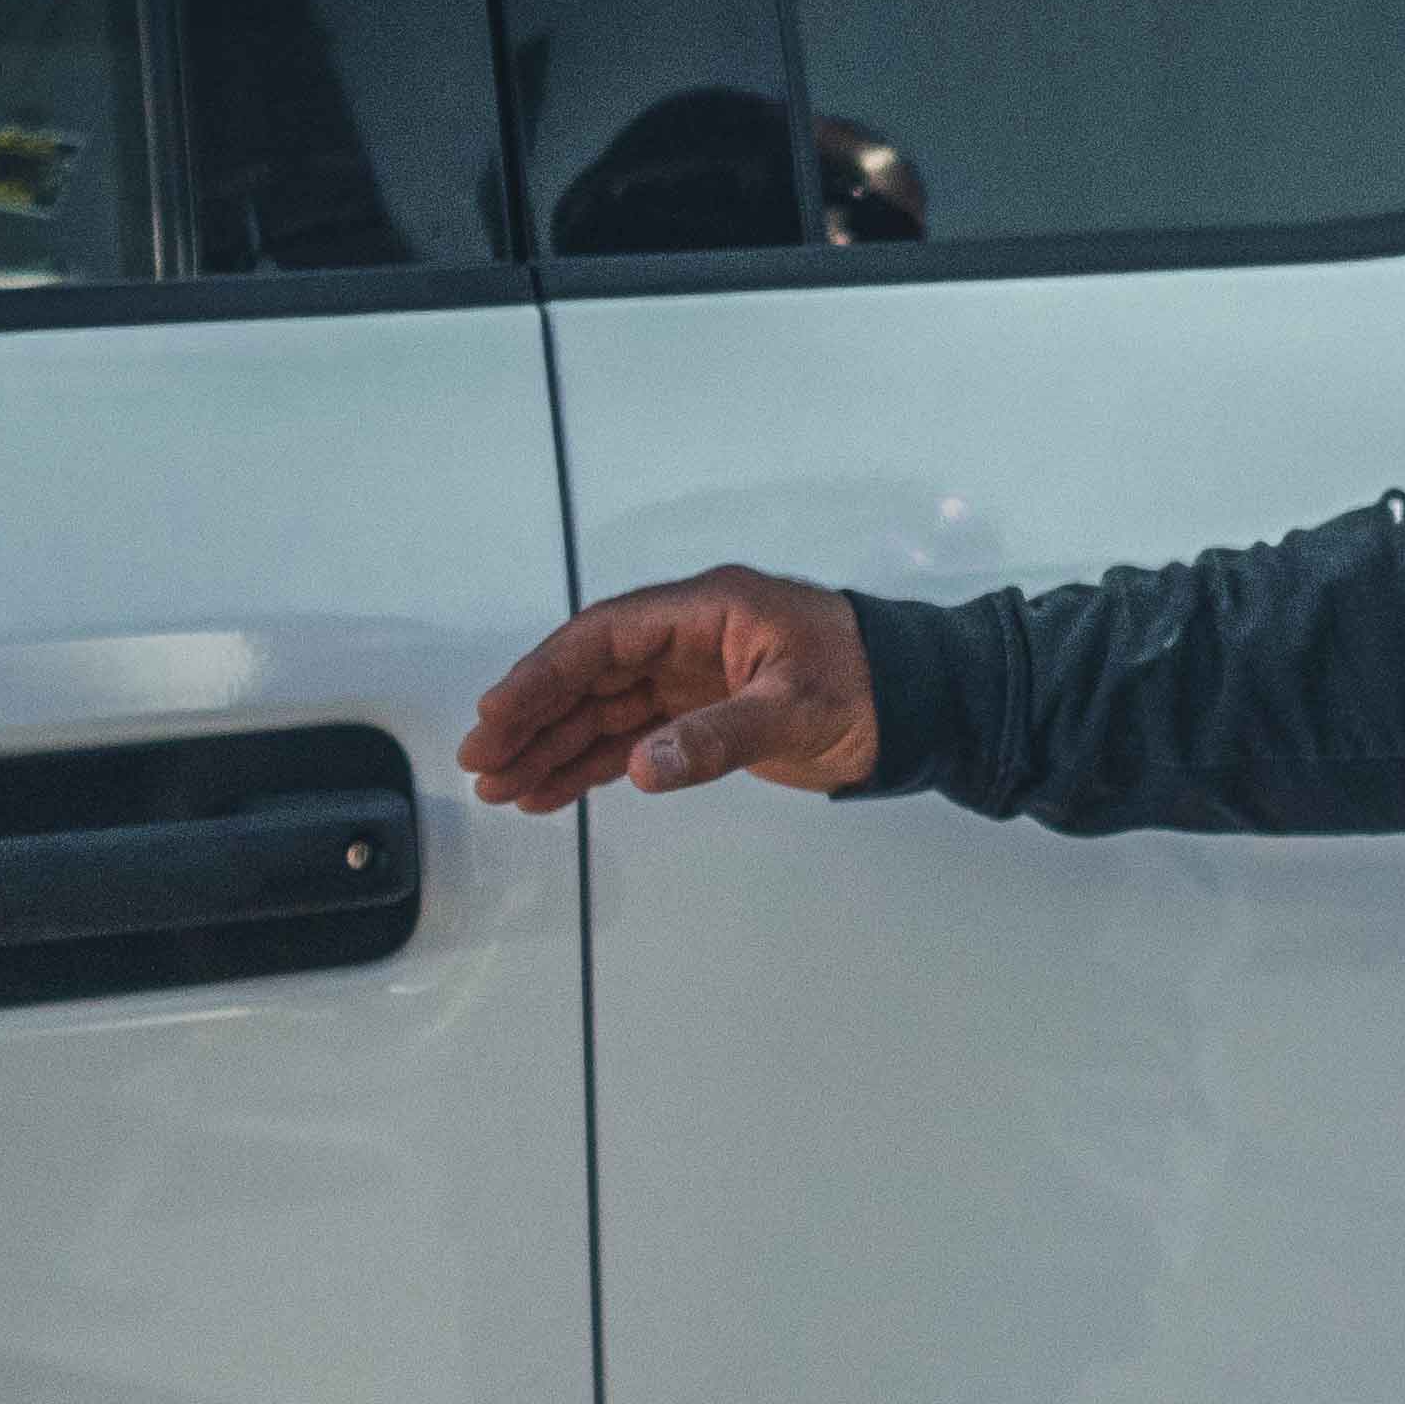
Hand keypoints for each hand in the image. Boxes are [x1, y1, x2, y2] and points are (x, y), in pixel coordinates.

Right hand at [456, 566, 882, 806]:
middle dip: (532, 718)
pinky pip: (632, 736)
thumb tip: (641, 766)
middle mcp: (688, 637)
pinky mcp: (703, 712)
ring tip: (503, 790)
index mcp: (706, 611)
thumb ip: (718, 738)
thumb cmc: (872, 686)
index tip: (497, 717)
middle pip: (590, 674)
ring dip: (552, 747)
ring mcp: (692, 675)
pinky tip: (550, 792)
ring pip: (604, 710)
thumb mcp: (798, 709)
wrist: (923, 702)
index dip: (543, 676)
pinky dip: (591, 763)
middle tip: (481, 766)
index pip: (604, 637)